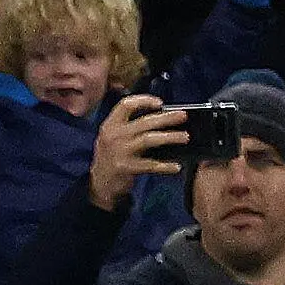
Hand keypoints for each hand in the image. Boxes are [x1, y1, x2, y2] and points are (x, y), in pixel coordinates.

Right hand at [89, 91, 187, 208]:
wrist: (99, 183)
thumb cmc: (111, 157)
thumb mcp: (112, 137)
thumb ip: (129, 126)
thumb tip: (160, 117)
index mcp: (110, 124)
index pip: (126, 105)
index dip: (143, 101)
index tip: (160, 103)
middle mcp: (114, 135)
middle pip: (144, 122)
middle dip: (166, 118)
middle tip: (183, 116)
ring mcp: (120, 152)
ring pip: (149, 140)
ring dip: (170, 137)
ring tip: (185, 137)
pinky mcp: (126, 168)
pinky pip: (150, 165)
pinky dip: (165, 166)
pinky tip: (176, 166)